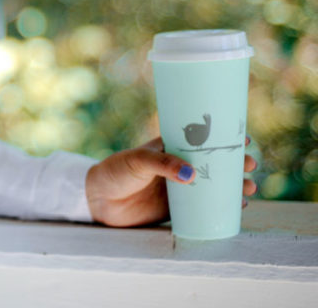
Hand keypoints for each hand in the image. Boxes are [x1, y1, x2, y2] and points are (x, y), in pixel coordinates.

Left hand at [85, 135, 257, 226]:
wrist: (97, 199)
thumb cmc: (115, 171)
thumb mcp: (137, 161)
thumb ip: (163, 165)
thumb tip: (191, 176)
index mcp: (169, 147)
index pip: (200, 139)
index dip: (223, 138)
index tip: (243, 138)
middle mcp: (177, 166)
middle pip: (213, 162)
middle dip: (234, 163)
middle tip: (249, 166)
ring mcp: (178, 187)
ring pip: (213, 185)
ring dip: (233, 186)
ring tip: (249, 189)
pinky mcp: (175, 208)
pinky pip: (203, 207)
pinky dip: (221, 206)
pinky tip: (238, 207)